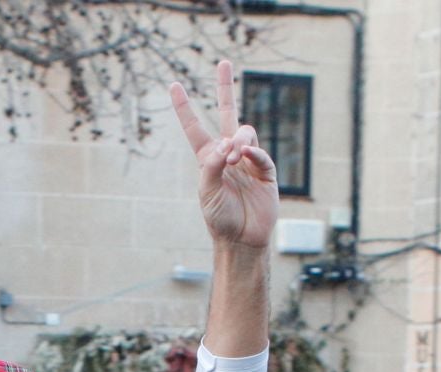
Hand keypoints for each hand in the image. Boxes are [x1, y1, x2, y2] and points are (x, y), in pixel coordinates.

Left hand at [169, 61, 277, 249]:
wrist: (242, 239)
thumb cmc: (219, 219)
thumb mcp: (207, 192)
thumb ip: (212, 165)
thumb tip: (227, 143)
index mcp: (208, 159)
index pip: (195, 128)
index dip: (184, 108)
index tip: (174, 85)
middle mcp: (228, 155)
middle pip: (227, 114)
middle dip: (226, 88)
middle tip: (223, 62)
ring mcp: (248, 161)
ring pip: (245, 132)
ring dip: (239, 140)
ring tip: (234, 157)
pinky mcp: (266, 172)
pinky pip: (261, 154)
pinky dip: (254, 154)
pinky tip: (246, 158)